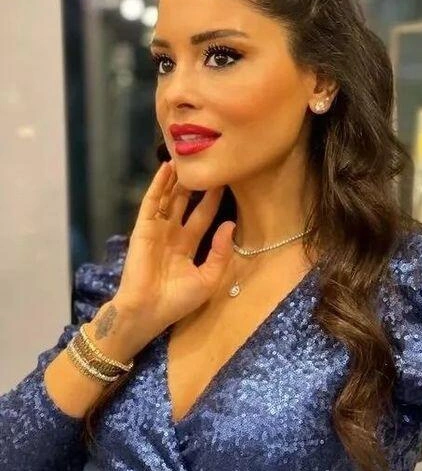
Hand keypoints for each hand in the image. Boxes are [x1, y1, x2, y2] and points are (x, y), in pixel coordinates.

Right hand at [112, 159, 235, 342]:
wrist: (147, 312)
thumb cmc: (177, 301)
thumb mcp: (208, 279)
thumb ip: (220, 252)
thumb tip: (230, 225)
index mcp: (188, 246)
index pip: (203, 216)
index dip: (213, 199)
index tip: (225, 181)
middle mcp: (173, 234)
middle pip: (186, 202)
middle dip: (195, 184)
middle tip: (206, 163)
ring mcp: (157, 230)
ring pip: (168, 198)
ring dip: (176, 180)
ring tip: (186, 159)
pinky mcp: (143, 228)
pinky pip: (152, 202)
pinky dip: (158, 185)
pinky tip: (166, 169)